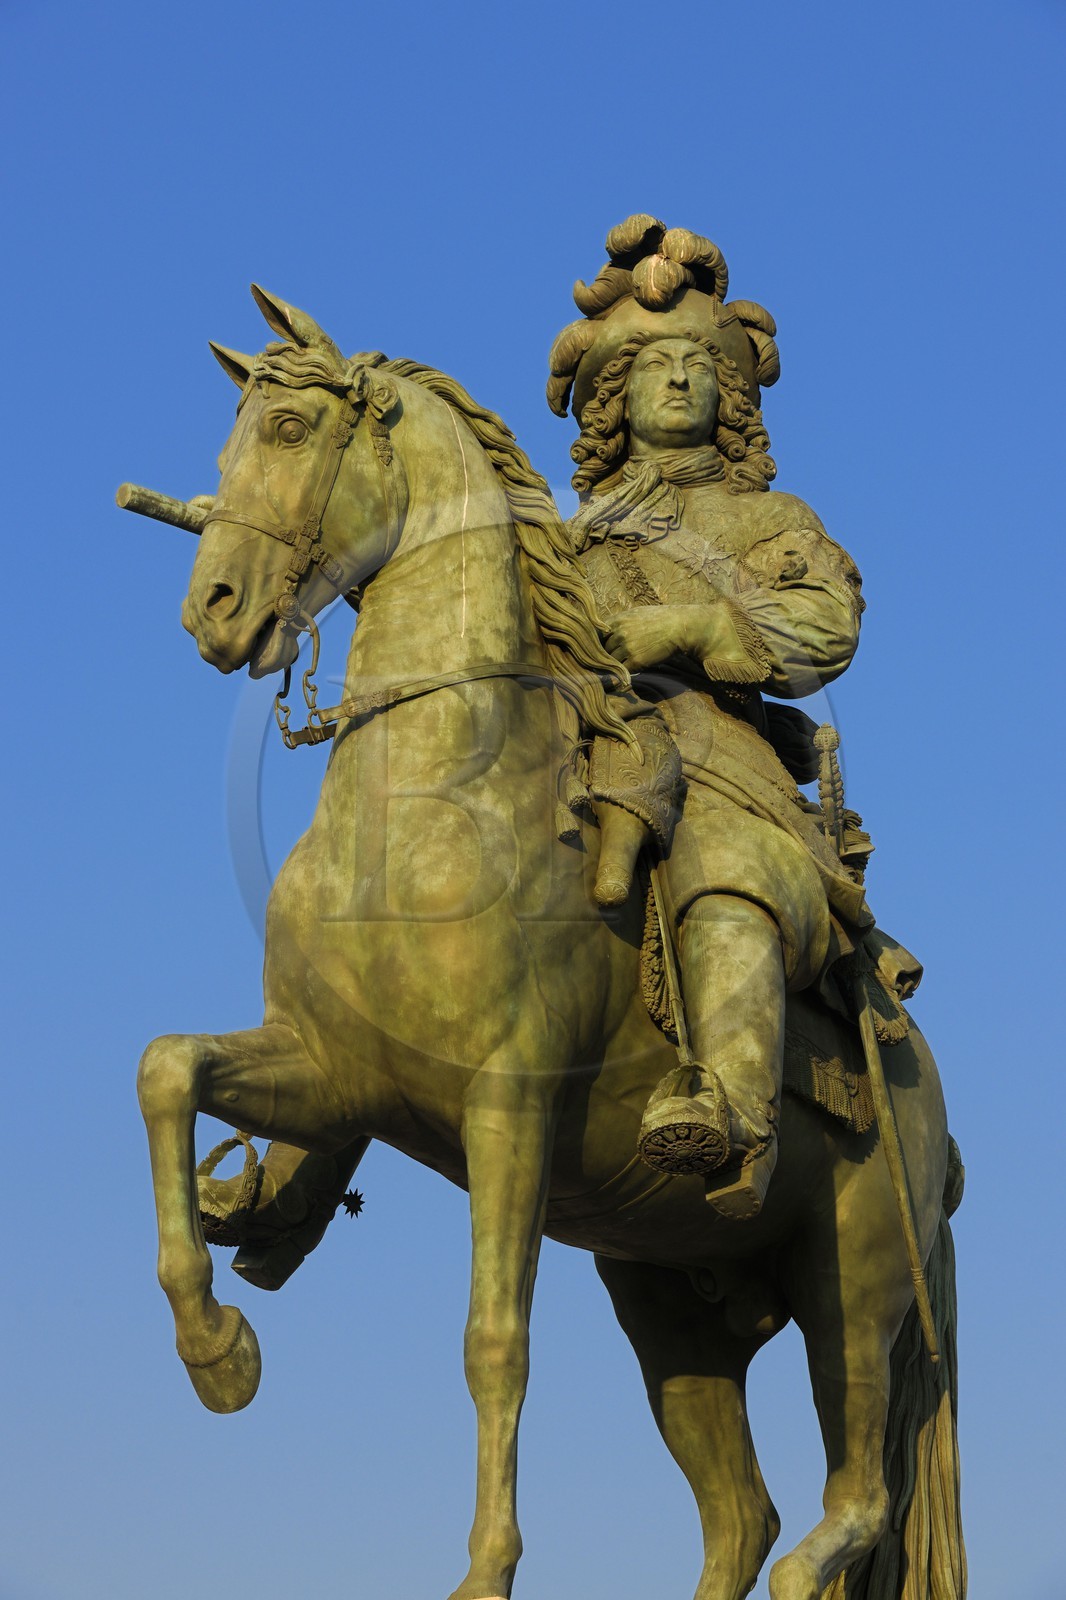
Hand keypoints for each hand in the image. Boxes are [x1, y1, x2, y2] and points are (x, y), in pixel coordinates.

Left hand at [603, 605, 720, 669]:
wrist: (679, 627)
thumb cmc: (660, 619)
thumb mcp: (636, 614)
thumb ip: (620, 623)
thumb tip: (606, 631)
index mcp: (617, 620)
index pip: (596, 635)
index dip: (595, 644)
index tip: (596, 650)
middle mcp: (619, 633)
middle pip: (601, 650)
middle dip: (602, 657)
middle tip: (602, 664)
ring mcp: (627, 647)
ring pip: (610, 662)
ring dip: (612, 667)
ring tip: (612, 671)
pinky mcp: (636, 660)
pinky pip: (621, 671)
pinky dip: (621, 674)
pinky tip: (623, 676)